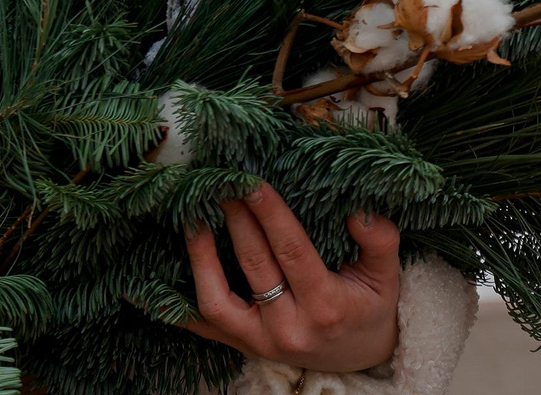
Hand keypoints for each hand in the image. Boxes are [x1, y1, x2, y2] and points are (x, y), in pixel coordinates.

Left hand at [180, 186, 400, 372]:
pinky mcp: (244, 347)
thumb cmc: (371, 310)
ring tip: (191, 220)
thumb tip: (359, 209)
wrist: (362, 358)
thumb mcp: (387, 278)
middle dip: (235, 219)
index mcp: (326, 307)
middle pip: (254, 266)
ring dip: (200, 258)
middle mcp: (290, 328)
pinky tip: (154, 281)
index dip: (270, 215)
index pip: (291, 251)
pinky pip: (205, 327)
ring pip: (218, 301)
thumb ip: (380, 241)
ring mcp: (261, 342)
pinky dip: (177, 307)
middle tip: (221, 182)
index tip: (252, 181)